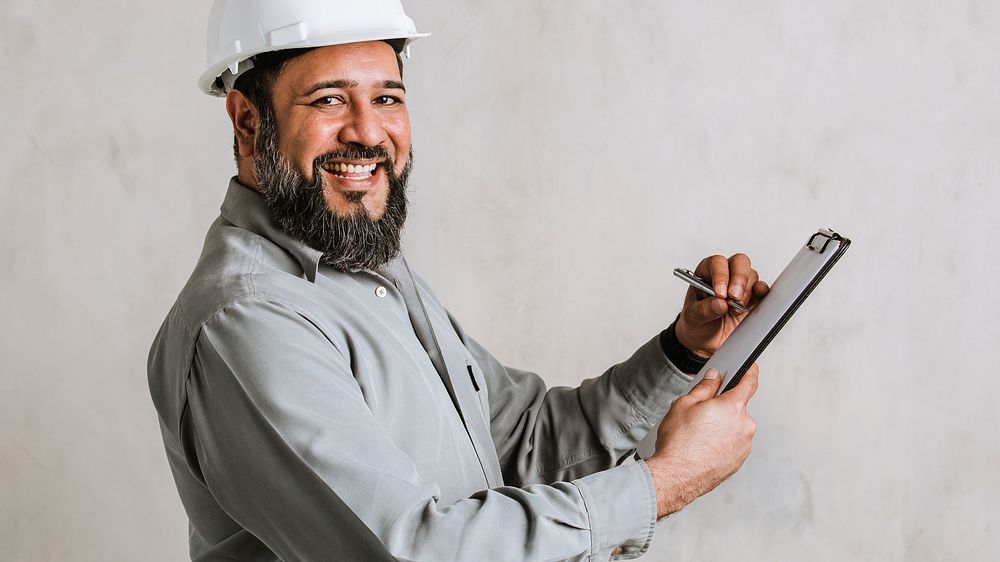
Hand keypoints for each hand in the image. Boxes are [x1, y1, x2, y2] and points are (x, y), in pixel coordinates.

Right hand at [645, 366, 758, 517]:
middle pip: (737, 407)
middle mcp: (744, 425)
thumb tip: (714, 378)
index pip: (749, 382)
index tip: (750, 368)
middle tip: (701, 413)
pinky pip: (733, 444)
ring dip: (722, 426)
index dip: (750, 372)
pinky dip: (722, 442)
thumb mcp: (685, 404)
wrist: (676, 476)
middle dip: (722, 406)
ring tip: (699, 434)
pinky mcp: (739, 461)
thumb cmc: (678, 441)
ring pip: (735, 427)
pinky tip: (703, 447)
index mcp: (733, 407)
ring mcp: (744, 445)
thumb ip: (704, 387)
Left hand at [674, 253, 768, 357]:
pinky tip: (754, 303)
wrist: (705, 342)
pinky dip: (761, 294)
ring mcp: (740, 286)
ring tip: (735, 310)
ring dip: (746, 292)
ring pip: (752, 275)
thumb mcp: (692, 318)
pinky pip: (762, 290)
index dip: (720, 275)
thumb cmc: (696, 323)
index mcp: (705, 274)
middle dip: (739, 278)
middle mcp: (725, 276)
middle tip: (734, 298)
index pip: (716, 263)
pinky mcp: (753, 299)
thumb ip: (703, 310)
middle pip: (739, 262)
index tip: (720, 293)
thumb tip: (719, 303)